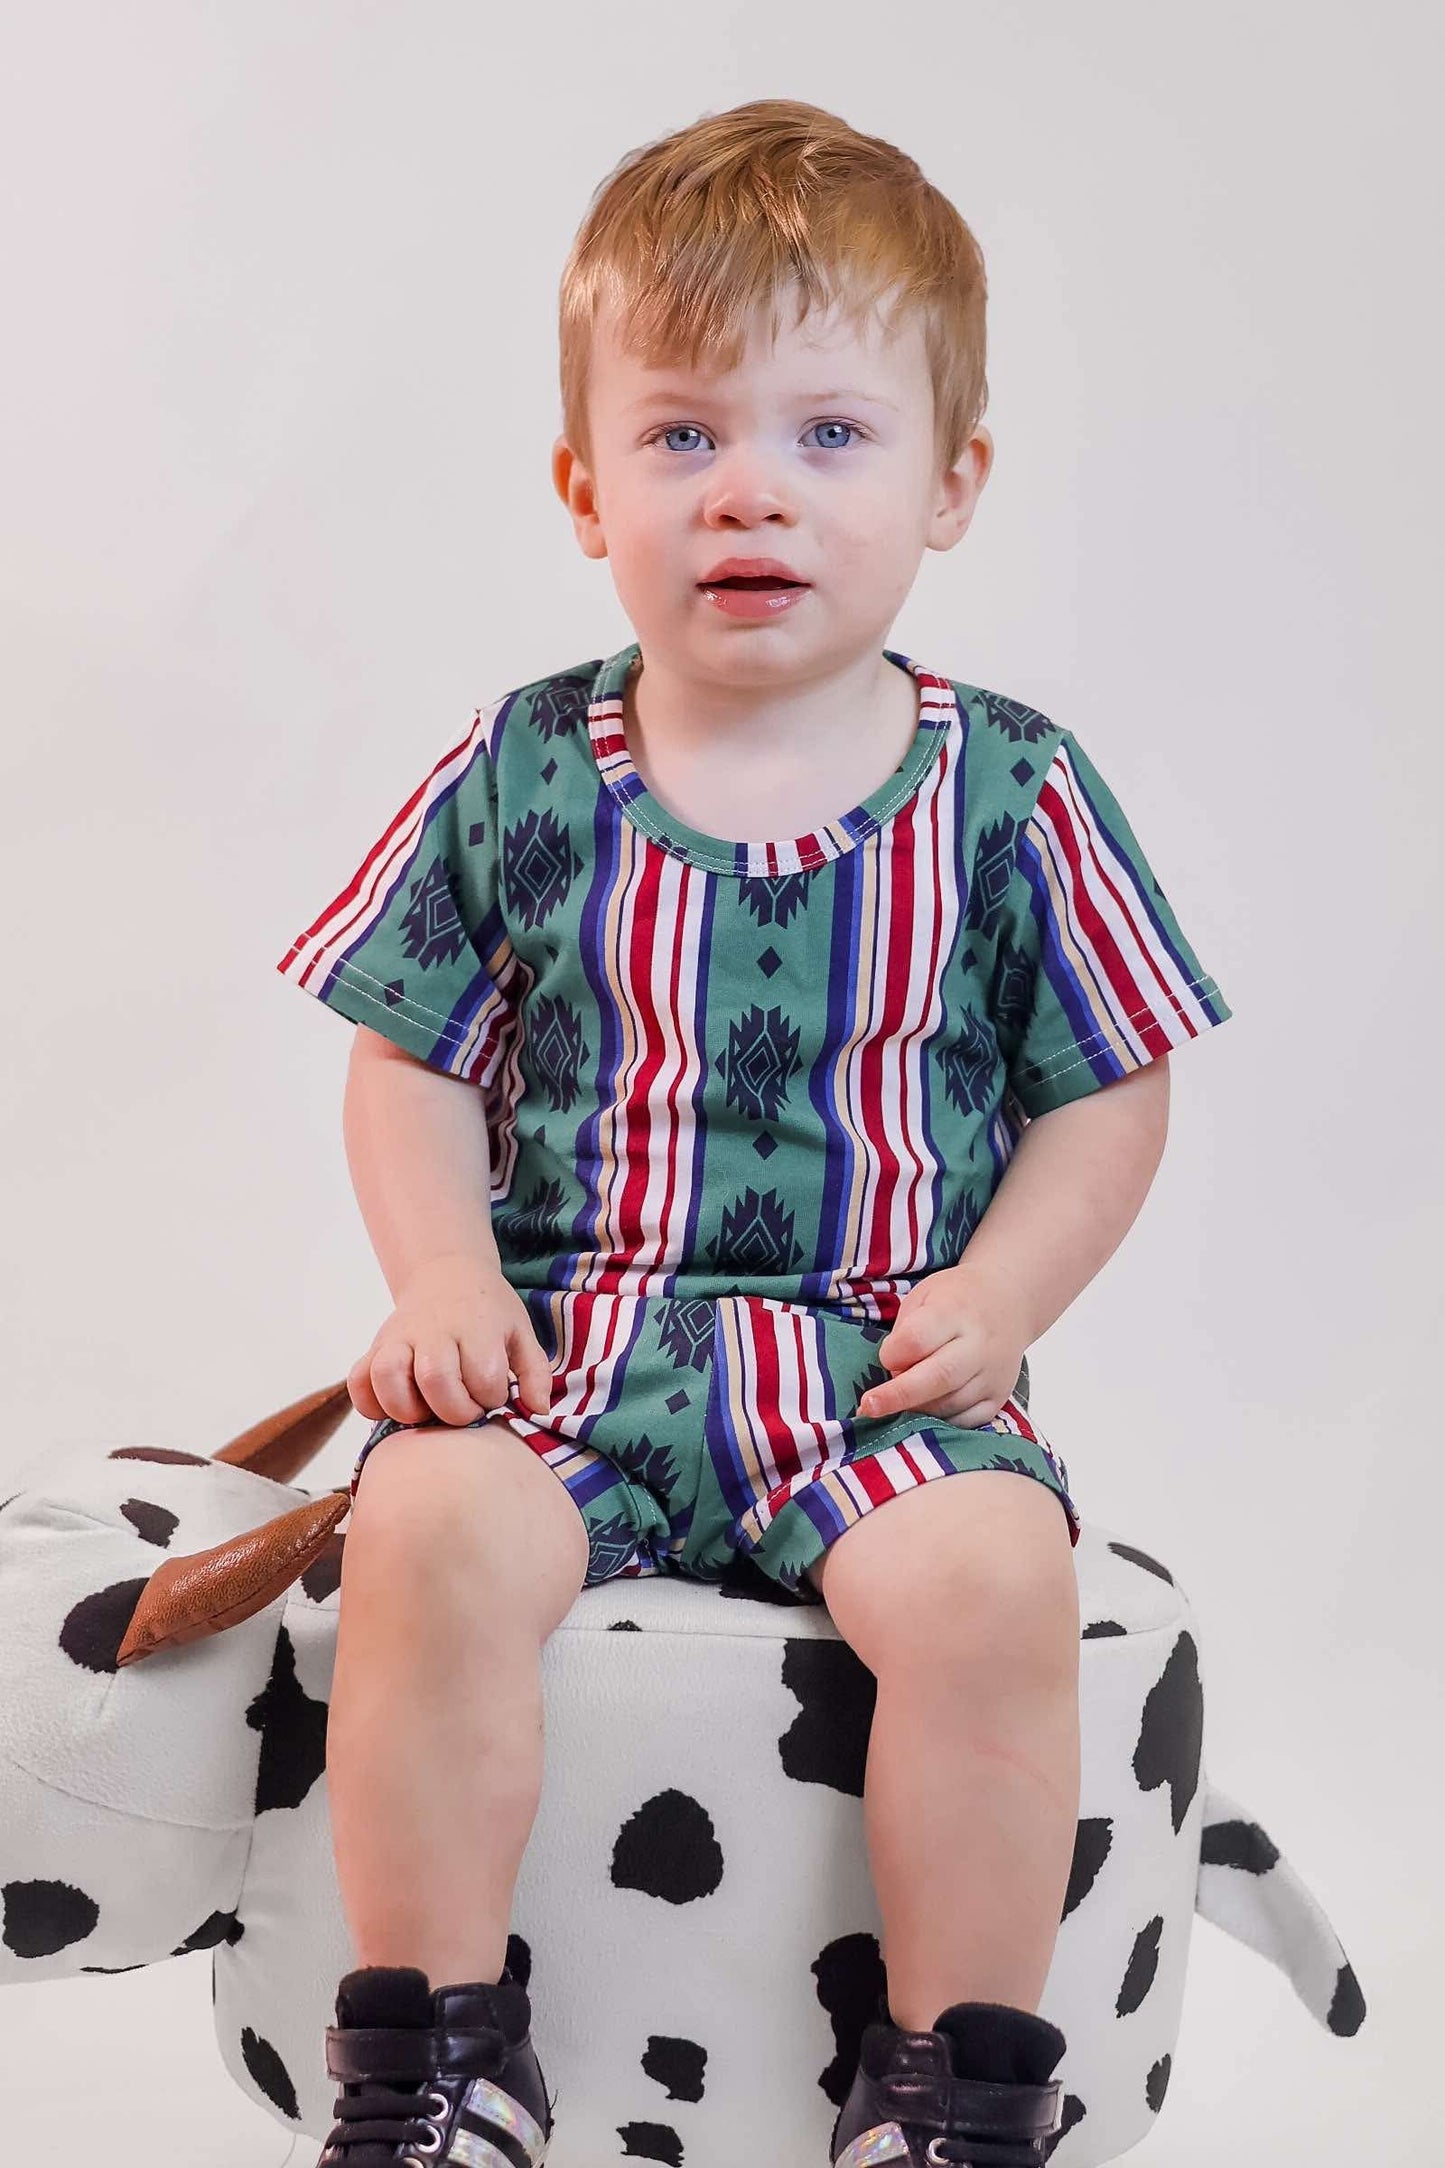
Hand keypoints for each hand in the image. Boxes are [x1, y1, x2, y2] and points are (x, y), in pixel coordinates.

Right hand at [347, 1254, 553, 1427]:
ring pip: (388, 1377)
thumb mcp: (521, 1332)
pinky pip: (359, 1380)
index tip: (492, 1394)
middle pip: (436, 1379)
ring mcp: (399, 1338)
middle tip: (463, 1408)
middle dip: (454, 1410)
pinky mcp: (375, 1347)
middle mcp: (435, 1331)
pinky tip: (396, 1406)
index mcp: (477, 1327)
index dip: (491, 1398)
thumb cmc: (488, 1311)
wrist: (448, 1273)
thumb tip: (538, 1410)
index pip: (484, 1377)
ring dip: (407, 1408)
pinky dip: (371, 1402)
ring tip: (426, 1412)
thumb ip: (535, 1372)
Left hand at [855, 1264, 1028, 1429]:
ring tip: (901, 1402)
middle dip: (898, 1396)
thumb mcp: (924, 1296)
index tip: (885, 1355)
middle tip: (869, 1407)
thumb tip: (895, 1375)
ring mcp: (993, 1373)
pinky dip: (941, 1421)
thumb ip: (905, 1332)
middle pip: (938, 1376)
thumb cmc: (956, 1298)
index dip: (893, 1352)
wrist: (1009, 1301)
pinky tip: (927, 1411)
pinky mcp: (1000, 1395)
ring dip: (918, 1409)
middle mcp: (979, 1344)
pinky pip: (967, 1421)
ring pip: (950, 1403)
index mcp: (955, 1311)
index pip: (917, 1339)